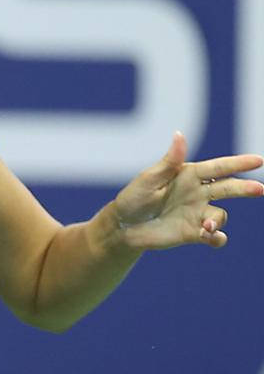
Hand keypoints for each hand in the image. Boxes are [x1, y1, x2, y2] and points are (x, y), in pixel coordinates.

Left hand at [112, 131, 263, 249]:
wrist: (124, 226)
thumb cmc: (134, 197)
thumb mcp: (149, 178)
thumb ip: (169, 161)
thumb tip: (180, 134)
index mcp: (188, 175)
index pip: (217, 168)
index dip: (238, 163)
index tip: (258, 160)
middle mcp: (197, 193)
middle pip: (228, 188)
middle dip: (245, 188)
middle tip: (260, 189)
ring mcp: (197, 213)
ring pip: (220, 215)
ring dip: (218, 221)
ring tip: (208, 226)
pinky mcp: (193, 233)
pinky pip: (214, 237)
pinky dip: (217, 238)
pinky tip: (213, 238)